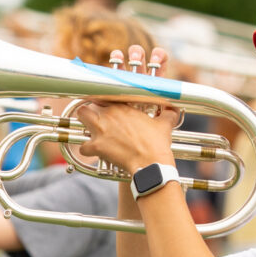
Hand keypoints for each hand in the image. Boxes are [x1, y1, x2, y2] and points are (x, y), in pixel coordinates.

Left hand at [76, 45, 178, 172]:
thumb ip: (168, 114)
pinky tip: (94, 152)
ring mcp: (101, 129)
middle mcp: (109, 114)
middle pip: (88, 102)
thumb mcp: (164, 124)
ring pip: (81, 117)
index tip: (103, 105)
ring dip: (84, 125)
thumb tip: (175, 110)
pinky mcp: (97, 145)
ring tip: (91, 132)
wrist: (151, 162)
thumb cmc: (157, 144)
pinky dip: (87, 150)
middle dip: (89, 110)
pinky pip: (82, 147)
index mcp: (123, 106)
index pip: (104, 94)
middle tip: (95, 119)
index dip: (102, 100)